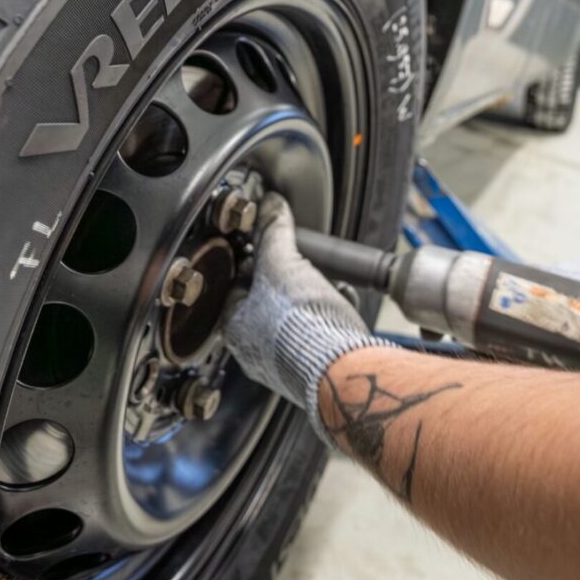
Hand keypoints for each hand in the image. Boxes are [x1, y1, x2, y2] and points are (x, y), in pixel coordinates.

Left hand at [223, 193, 379, 438]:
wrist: (343, 372)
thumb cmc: (302, 326)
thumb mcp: (283, 264)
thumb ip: (274, 233)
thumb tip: (269, 205)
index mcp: (236, 329)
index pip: (237, 286)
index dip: (254, 262)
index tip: (270, 248)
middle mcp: (256, 353)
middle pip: (268, 305)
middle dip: (288, 283)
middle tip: (303, 267)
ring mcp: (286, 366)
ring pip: (295, 323)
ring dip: (312, 302)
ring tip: (326, 289)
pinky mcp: (316, 373)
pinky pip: (319, 338)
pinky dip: (330, 321)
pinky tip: (341, 309)